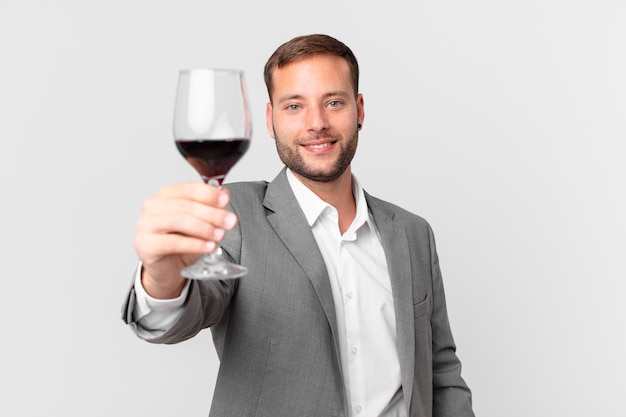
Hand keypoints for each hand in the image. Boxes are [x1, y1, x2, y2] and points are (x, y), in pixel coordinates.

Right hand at [134, 182, 237, 298]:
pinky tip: (209, 246)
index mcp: (165, 196)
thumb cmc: (183, 243)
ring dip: (204, 228)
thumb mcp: (201, 223)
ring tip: (220, 235)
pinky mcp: (145, 244)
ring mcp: (145, 225)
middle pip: (185, 205)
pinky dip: (194, 244)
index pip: (187, 189)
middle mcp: (152, 207)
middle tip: (230, 221)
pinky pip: (172, 242)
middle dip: (212, 213)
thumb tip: (224, 194)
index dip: (208, 194)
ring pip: (178, 221)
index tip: (225, 201)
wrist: (169, 270)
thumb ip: (210, 207)